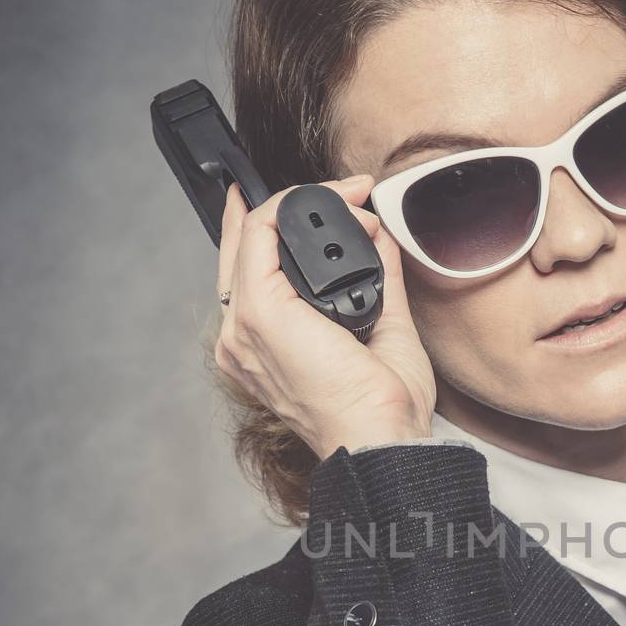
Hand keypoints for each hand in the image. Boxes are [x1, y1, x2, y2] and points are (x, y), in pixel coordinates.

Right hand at [214, 176, 436, 457]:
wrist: (380, 437)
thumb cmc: (381, 407)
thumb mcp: (384, 326)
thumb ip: (378, 276)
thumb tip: (378, 234)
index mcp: (263, 348)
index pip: (251, 273)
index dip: (276, 228)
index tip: (326, 204)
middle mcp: (243, 338)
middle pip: (242, 249)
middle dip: (284, 206)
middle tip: (335, 188)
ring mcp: (245, 327)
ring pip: (251, 235)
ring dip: (301, 204)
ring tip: (351, 196)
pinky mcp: (260, 313)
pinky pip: (260, 234)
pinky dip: (292, 207)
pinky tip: (332, 199)